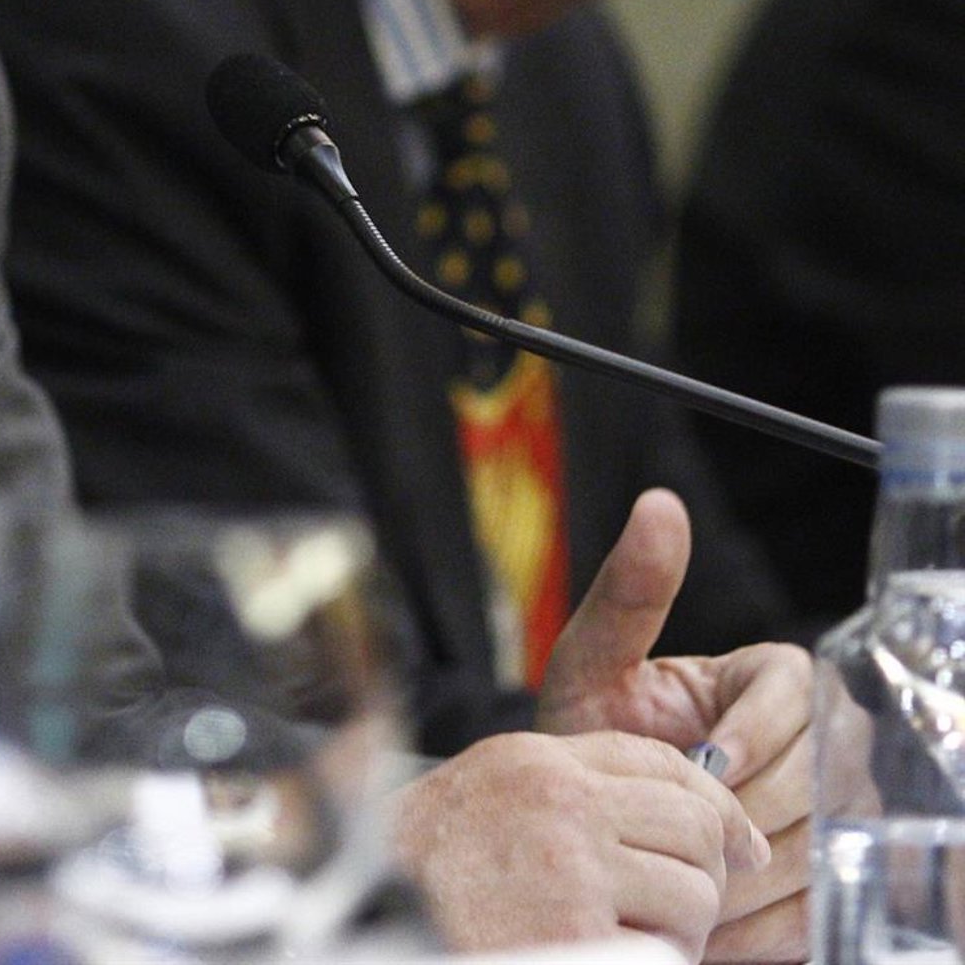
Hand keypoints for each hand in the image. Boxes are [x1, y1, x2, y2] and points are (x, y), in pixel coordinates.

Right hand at [393, 725, 763, 958]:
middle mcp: (563, 808)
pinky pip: (663, 957)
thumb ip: (570, 791)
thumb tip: (673, 815)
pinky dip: (651, 963)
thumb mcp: (491, 793)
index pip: (660, 761)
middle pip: (694, 828)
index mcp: (540, 763)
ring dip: (682, 933)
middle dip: (706, 873)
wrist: (367, 914)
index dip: (716, 802)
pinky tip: (606, 958)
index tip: (742, 841)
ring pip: (694, 899)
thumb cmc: (423, 867)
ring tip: (634, 943)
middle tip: (681, 908)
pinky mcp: (579, 941)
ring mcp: (573, 877)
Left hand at [538, 487, 812, 962]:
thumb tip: (661, 503)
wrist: (588, 828)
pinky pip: (825, 906)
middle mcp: (821, 739)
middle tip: (685, 837)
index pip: (797, 694)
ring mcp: (837, 811)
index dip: (752, 734)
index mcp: (773, 676)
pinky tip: (714, 924)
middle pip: (820, 775)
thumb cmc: (591, 739)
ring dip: (754, 874)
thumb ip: (628, 592)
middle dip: (747, 811)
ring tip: (689, 884)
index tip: (701, 765)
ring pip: (827, 845)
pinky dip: (768, 925)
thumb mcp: (592, 662)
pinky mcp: (832, 880)